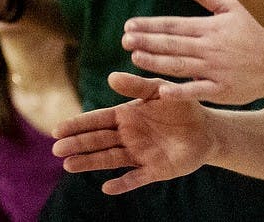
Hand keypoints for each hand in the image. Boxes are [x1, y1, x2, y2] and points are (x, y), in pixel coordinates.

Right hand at [53, 72, 213, 194]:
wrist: (207, 128)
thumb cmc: (181, 106)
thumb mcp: (160, 90)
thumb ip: (138, 85)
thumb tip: (111, 77)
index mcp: (127, 116)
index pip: (98, 121)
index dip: (78, 125)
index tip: (57, 130)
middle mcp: (128, 137)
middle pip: (98, 141)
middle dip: (78, 144)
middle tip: (57, 149)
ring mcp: (139, 154)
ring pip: (110, 159)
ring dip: (90, 162)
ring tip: (69, 164)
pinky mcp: (154, 170)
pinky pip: (135, 178)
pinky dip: (122, 184)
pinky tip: (107, 187)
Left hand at [122, 0, 263, 105]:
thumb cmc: (251, 34)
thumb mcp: (232, 7)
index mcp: (211, 27)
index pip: (176, 25)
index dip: (152, 25)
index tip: (129, 25)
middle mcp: (211, 48)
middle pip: (174, 44)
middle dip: (148, 41)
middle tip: (125, 39)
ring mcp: (215, 69)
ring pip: (181, 65)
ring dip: (157, 61)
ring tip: (135, 57)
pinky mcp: (220, 90)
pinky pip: (197, 91)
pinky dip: (180, 91)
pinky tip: (161, 90)